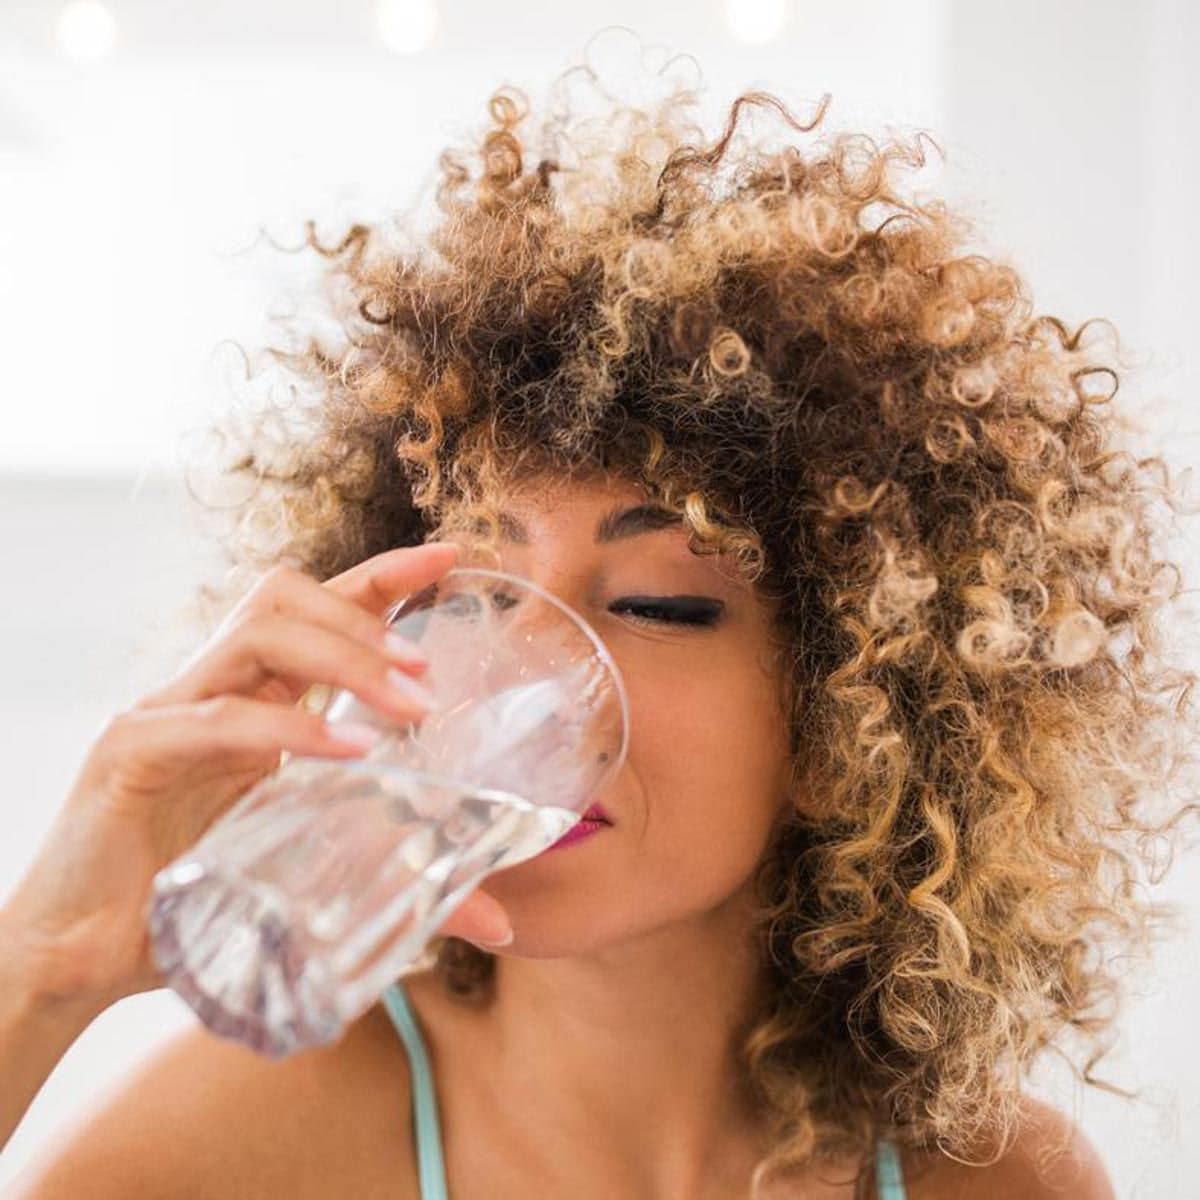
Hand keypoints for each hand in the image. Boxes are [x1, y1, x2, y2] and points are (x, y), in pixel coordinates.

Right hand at [2, 541, 513, 1017]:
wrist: (81, 960)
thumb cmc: (194, 905)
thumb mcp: (311, 879)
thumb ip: (400, 883)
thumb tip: (498, 921)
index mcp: (250, 699)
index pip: (317, 609)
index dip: (382, 576)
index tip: (450, 558)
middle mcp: (209, 689)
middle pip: (284, 598)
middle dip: (366, 616)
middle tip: (429, 670)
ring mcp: (166, 713)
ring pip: (255, 634)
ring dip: (343, 656)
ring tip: (408, 705)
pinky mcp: (132, 754)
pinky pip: (219, 719)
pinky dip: (290, 728)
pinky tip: (349, 753)